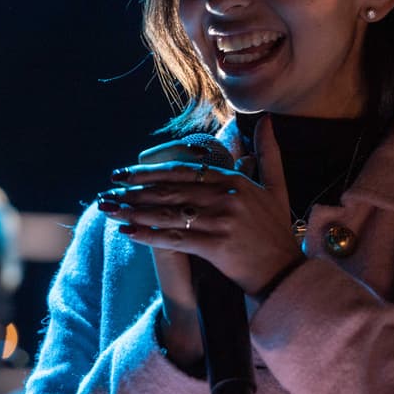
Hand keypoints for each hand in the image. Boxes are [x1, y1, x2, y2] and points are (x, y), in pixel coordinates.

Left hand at [96, 117, 302, 298]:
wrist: (287, 273)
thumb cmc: (276, 232)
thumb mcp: (277, 187)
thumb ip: (268, 154)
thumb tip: (267, 120)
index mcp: (236, 181)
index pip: (185, 171)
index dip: (151, 171)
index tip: (125, 173)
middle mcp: (227, 197)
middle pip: (171, 190)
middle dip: (134, 190)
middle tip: (106, 191)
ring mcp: (222, 221)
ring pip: (168, 212)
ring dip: (133, 211)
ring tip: (107, 210)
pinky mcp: (217, 247)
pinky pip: (176, 238)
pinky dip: (149, 234)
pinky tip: (127, 232)